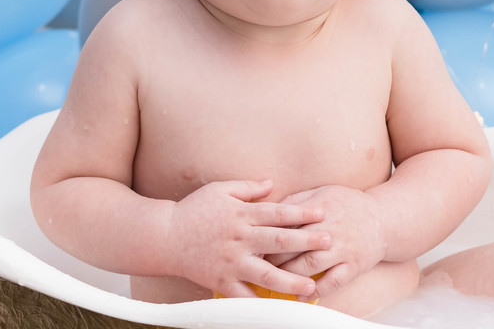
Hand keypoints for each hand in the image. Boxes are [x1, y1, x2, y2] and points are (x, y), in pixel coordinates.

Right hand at [167, 179, 331, 298]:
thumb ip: (248, 188)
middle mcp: (239, 239)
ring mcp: (231, 262)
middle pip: (278, 240)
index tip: (322, 214)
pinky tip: (279, 308)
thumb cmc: (194, 210)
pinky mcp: (221, 281)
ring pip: (266, 274)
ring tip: (311, 285)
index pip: (277, 213)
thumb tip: (273, 184)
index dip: (301, 213)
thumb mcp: (220, 190)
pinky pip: (244, 296)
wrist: (164, 237)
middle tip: (329, 241)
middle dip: (306, 241)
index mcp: (241, 215)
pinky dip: (261, 303)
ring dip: (290, 280)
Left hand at [268, 185, 385, 298]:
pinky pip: (333, 282)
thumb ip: (297, 200)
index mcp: (321, 208)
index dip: (269, 232)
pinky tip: (302, 294)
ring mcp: (343, 249)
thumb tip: (270, 209)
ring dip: (290, 273)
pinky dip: (317, 290)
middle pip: (296, 244)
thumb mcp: (324, 192)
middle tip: (259, 262)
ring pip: (311, 264)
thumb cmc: (349, 205)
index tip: (256, 240)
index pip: (289, 221)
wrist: (384, 219)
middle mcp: (332, 229)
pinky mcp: (353, 266)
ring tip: (275, 278)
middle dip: (274, 255)